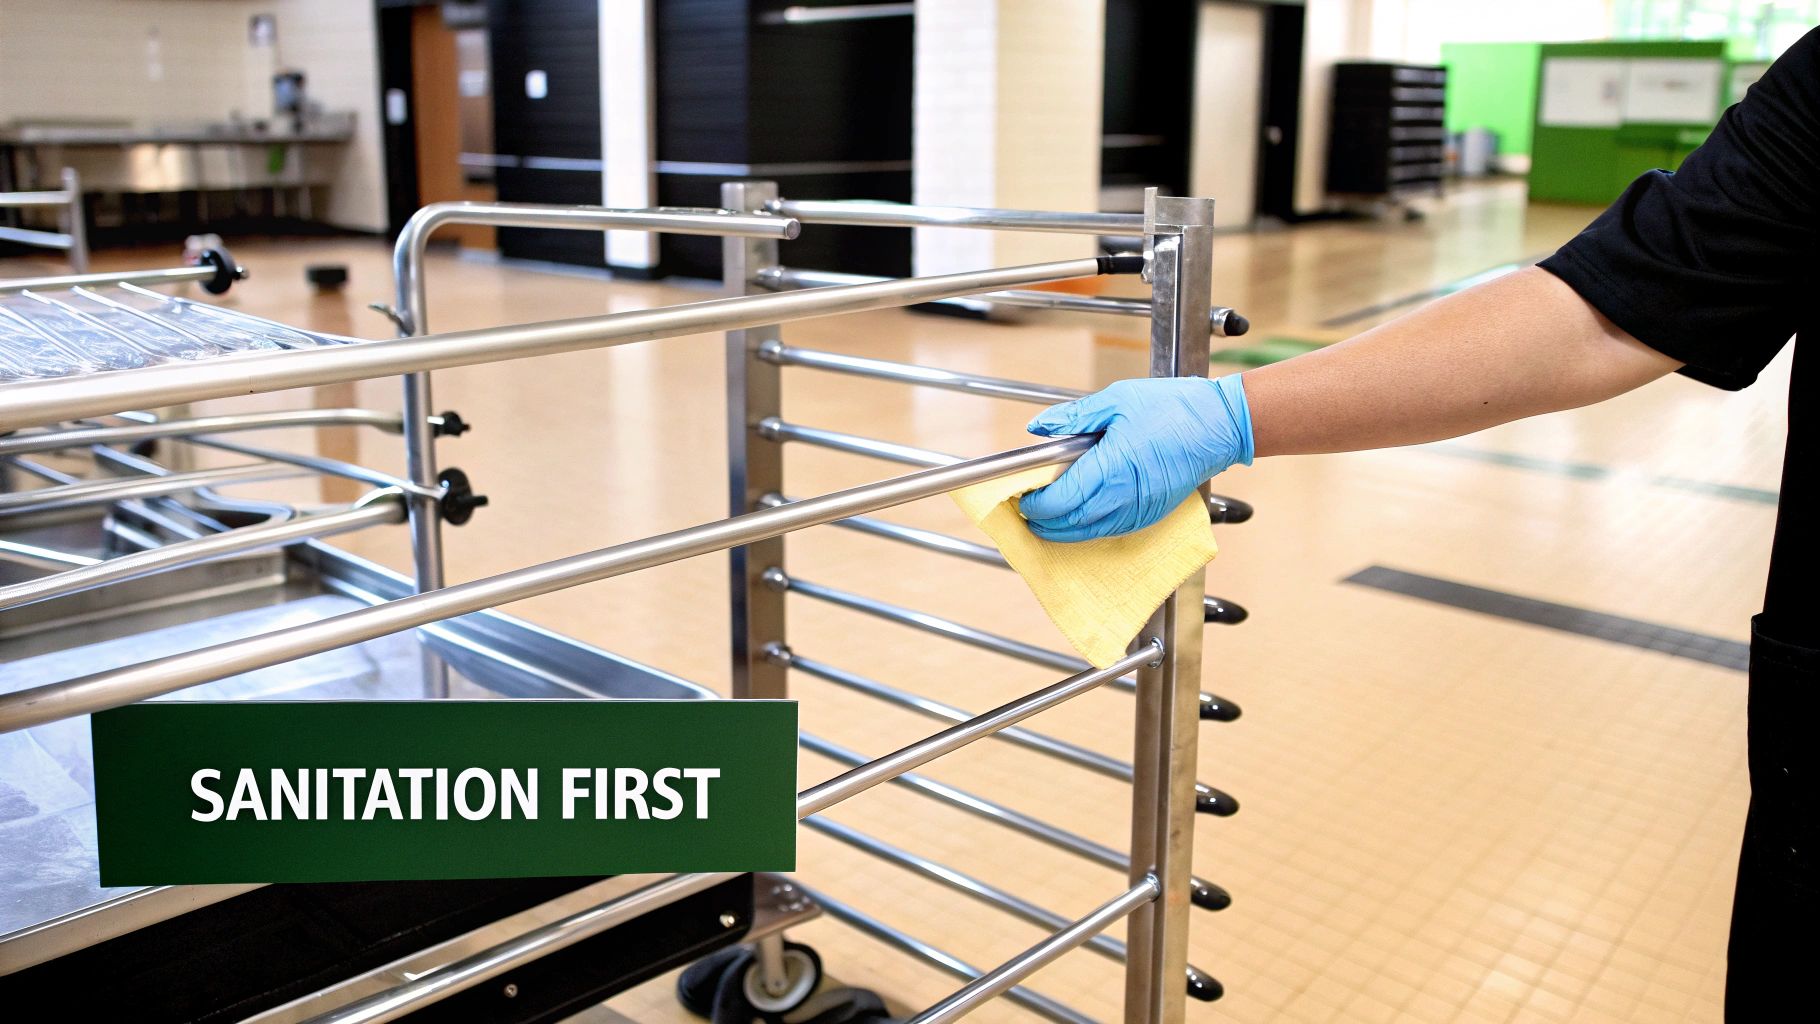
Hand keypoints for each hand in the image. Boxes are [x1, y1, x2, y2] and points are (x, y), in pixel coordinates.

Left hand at [1018, 374, 1252, 541]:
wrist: (1219, 425)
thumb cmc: (1173, 408)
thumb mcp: (1117, 399)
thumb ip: (1074, 416)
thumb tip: (1038, 427)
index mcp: (1112, 467)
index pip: (1061, 500)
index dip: (1036, 505)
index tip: (1022, 497)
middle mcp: (1124, 497)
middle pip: (1070, 524)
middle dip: (1043, 523)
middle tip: (1026, 511)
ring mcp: (1140, 510)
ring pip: (1090, 534)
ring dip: (1063, 532)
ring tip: (1045, 519)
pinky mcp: (1152, 515)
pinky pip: (1111, 532)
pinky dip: (1088, 530)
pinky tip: (1078, 520)